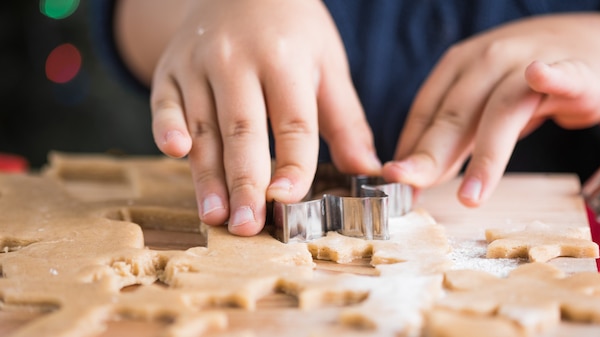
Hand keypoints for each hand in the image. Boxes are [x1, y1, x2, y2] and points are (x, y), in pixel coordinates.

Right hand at [148, 0, 380, 235]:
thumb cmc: (293, 32)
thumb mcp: (328, 64)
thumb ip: (346, 120)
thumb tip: (367, 170)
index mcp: (286, 60)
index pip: (292, 123)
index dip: (292, 165)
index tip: (288, 201)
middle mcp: (238, 60)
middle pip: (244, 131)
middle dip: (246, 183)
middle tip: (248, 227)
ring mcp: (198, 64)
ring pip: (203, 127)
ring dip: (207, 175)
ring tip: (215, 217)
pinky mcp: (170, 70)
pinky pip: (164, 104)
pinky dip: (165, 128)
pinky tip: (173, 154)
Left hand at [382, 13, 599, 206]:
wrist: (583, 48)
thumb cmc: (520, 84)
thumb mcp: (478, 107)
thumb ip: (451, 139)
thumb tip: (417, 178)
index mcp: (457, 68)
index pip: (425, 112)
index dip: (409, 151)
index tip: (396, 184)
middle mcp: (486, 61)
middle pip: (453, 115)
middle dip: (428, 156)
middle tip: (407, 186)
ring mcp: (528, 62)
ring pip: (501, 109)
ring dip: (484, 156)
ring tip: (468, 196)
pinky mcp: (572, 69)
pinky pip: (561, 74)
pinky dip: (550, 75)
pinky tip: (538, 75)